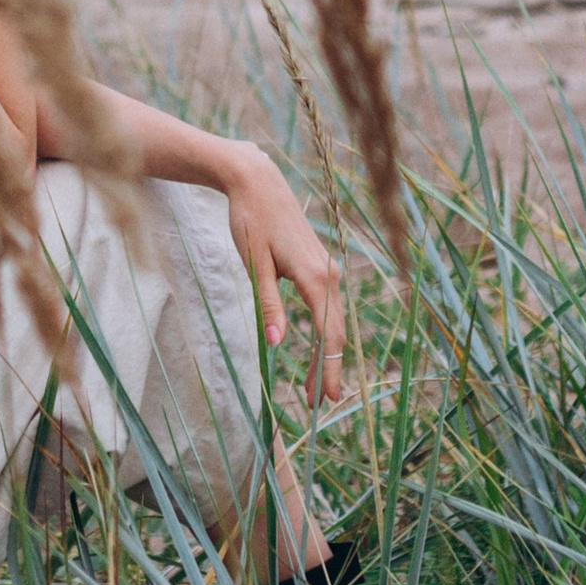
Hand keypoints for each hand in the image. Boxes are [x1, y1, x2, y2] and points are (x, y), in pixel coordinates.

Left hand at [219, 145, 346, 406]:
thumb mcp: (254, 264)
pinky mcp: (318, 265)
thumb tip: (277, 344)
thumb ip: (269, 304)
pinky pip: (327, 306)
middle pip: (335, 331)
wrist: (258, 181)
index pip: (328, 333)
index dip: (326, 368)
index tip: (324, 399)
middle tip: (321, 403)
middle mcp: (328, 274)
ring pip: (333, 320)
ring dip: (325, 353)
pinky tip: (316, 348)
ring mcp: (326, 268)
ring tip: (314, 386)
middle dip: (327, 368)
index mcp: (314, 276)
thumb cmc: (251, 220)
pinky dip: (324, 332)